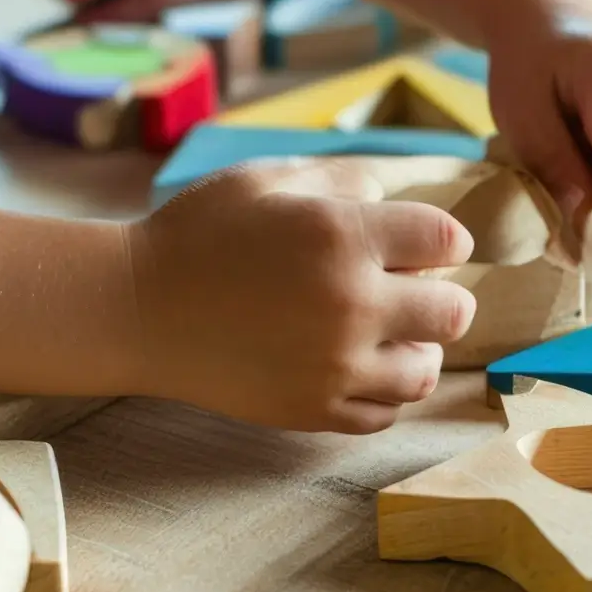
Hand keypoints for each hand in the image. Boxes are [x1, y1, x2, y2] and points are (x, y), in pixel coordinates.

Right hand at [126, 161, 476, 432]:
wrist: (136, 310)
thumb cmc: (198, 234)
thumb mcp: (267, 178)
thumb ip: (342, 179)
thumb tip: (393, 198)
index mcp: (344, 237)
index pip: (449, 241)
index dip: (441, 239)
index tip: (421, 244)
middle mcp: (353, 305)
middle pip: (455, 312)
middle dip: (439, 295)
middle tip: (407, 289)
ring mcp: (337, 367)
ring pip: (426, 371)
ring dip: (417, 348)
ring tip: (386, 334)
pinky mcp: (315, 411)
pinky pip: (384, 413)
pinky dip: (382, 391)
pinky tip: (358, 366)